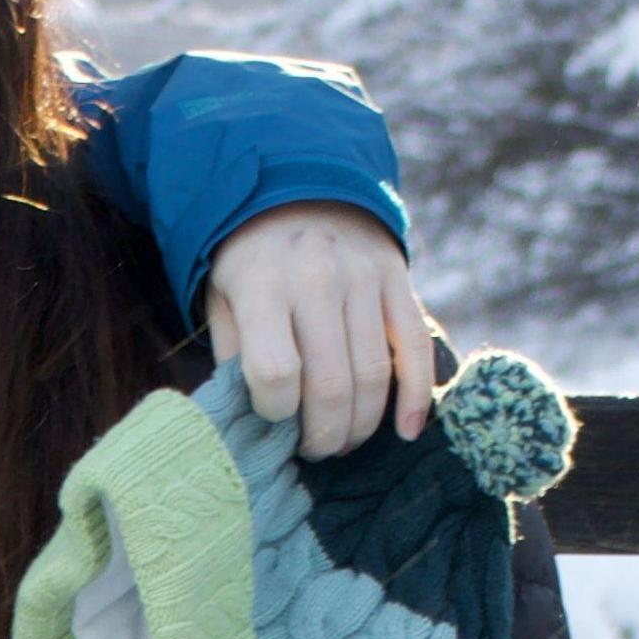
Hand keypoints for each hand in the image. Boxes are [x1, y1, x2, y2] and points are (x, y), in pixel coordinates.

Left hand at [201, 200, 435, 458]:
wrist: (298, 189)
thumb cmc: (252, 264)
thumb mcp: (223, 299)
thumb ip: (234, 356)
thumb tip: (251, 421)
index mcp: (263, 285)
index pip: (275, 373)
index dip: (275, 412)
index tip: (272, 417)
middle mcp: (316, 279)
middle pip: (331, 385)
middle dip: (323, 435)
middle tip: (313, 449)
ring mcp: (363, 277)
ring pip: (373, 375)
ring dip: (360, 426)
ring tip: (343, 442)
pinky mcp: (397, 279)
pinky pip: (415, 347)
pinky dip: (415, 397)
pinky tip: (406, 432)